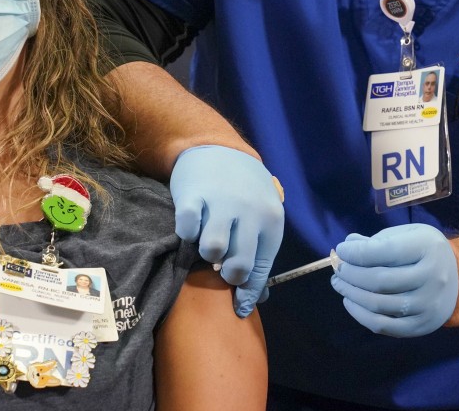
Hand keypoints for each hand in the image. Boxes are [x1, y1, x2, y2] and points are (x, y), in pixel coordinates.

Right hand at [170, 145, 284, 317]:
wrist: (216, 148)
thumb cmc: (243, 189)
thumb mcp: (262, 214)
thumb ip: (260, 249)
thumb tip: (258, 296)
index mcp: (271, 219)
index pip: (260, 268)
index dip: (249, 294)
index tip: (239, 309)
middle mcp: (249, 211)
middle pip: (237, 265)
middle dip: (228, 274)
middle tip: (221, 265)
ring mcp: (221, 202)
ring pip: (212, 250)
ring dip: (207, 252)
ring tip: (208, 242)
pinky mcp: (193, 195)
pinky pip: (187, 229)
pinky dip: (187, 233)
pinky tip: (193, 225)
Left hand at [331, 223, 457, 337]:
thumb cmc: (424, 252)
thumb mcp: (407, 235)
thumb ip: (378, 240)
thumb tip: (348, 244)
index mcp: (427, 248)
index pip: (384, 251)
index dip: (356, 252)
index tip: (341, 250)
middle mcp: (432, 277)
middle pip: (379, 280)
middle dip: (350, 274)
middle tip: (338, 268)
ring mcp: (428, 305)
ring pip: (378, 305)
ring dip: (351, 294)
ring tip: (339, 284)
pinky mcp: (421, 326)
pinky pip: (383, 325)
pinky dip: (360, 314)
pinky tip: (350, 301)